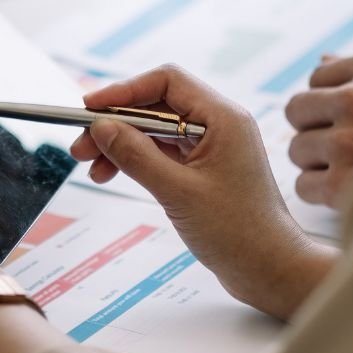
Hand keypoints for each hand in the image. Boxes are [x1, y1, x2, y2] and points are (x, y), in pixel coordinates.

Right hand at [70, 65, 336, 320]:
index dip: (124, 91)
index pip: (166, 83)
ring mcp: (213, 146)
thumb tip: (102, 128)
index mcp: (223, 118)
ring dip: (122, 143)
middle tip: (81, 146)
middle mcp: (220, 124)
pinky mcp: (206, 168)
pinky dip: (137, 159)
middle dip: (116, 122)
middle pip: (157, 104)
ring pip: (156, 129)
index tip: (90, 108)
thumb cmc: (238, 233)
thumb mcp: (179, 193)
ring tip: (91, 167)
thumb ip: (137, 157)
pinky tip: (113, 173)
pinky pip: (164, 150)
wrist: (271, 269)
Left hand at [285, 51, 352, 206]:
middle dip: (316, 129)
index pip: (318, 78)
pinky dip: (321, 195)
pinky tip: (351, 193)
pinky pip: (305, 187)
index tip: (351, 119)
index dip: (331, 101)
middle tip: (345, 147)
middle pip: (298, 110)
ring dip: (319, 163)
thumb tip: (324, 60)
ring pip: (298, 150)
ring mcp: (351, 140)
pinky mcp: (347, 184)